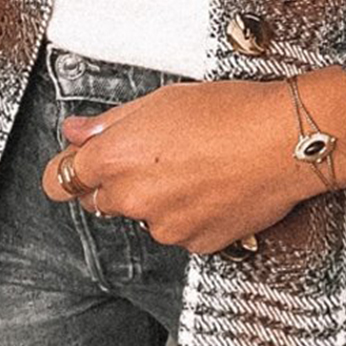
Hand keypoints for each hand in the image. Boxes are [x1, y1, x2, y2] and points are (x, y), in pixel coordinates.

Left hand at [39, 65, 345, 254]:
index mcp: (114, 159)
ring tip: (200, 165)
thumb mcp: (161, 101)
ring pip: (147, 216)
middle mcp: (132, 199)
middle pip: (101, 200)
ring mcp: (165, 227)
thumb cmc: (229, 111)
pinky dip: (192, 213)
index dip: (70, 170)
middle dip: (118, 181)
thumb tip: (76, 131)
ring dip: (160, 198)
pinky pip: (181, 230)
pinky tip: (217, 185)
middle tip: (157, 155)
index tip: (79, 165)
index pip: (60, 180)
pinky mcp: (197, 244)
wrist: (285, 141)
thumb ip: (109, 123)